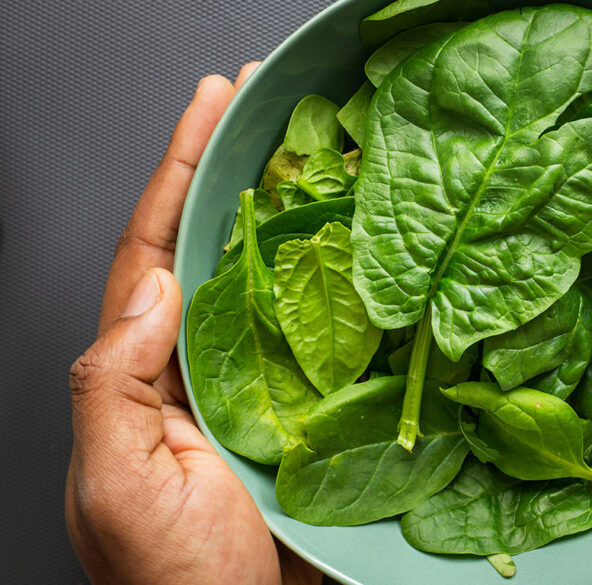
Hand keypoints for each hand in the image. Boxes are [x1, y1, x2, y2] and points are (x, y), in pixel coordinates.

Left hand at [65, 63, 321, 584]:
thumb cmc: (172, 580)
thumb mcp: (116, 485)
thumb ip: (110, 385)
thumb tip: (152, 286)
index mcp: (142, 373)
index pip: (153, 251)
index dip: (179, 172)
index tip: (211, 106)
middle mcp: (197, 365)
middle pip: (214, 247)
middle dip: (233, 170)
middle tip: (267, 104)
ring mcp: (256, 385)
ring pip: (272, 282)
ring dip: (292, 216)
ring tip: (319, 153)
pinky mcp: (306, 410)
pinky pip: (322, 334)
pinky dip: (339, 286)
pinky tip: (363, 250)